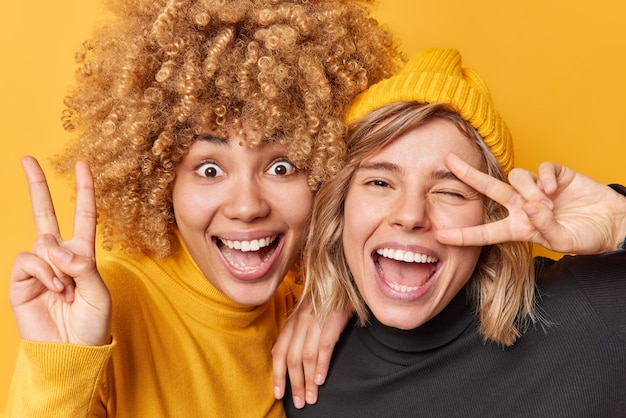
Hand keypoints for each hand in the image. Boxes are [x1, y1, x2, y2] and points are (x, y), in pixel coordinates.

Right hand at [10, 156, 110, 344]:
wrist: (72, 350)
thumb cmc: (92, 322)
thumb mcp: (99, 291)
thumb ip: (83, 266)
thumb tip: (57, 250)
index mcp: (83, 254)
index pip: (84, 216)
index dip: (83, 191)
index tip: (83, 165)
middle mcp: (59, 255)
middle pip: (46, 213)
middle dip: (37, 186)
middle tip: (27, 159)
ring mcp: (39, 267)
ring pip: (43, 242)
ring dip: (59, 265)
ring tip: (67, 290)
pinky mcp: (22, 280)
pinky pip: (30, 260)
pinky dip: (45, 273)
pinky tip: (55, 289)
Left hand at [272, 298, 348, 407]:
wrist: (344, 277)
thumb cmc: (326, 298)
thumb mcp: (304, 312)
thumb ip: (291, 332)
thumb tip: (276, 353)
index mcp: (292, 321)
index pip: (279, 352)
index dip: (277, 375)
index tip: (279, 394)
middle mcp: (300, 321)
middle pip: (291, 359)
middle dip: (294, 384)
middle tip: (300, 402)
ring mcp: (316, 320)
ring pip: (306, 356)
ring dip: (307, 381)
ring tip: (311, 397)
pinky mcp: (332, 320)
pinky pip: (324, 346)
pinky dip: (321, 365)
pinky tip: (320, 379)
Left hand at [437, 153, 625, 253]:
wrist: (611, 223)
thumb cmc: (585, 236)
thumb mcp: (564, 243)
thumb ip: (545, 229)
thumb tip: (530, 207)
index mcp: (518, 227)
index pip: (486, 232)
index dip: (463, 235)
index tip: (440, 235)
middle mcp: (522, 206)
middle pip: (488, 189)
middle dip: (467, 174)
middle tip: (447, 160)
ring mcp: (536, 189)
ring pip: (516, 177)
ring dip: (529, 190)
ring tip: (550, 205)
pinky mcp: (553, 175)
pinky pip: (540, 169)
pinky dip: (544, 178)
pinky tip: (554, 190)